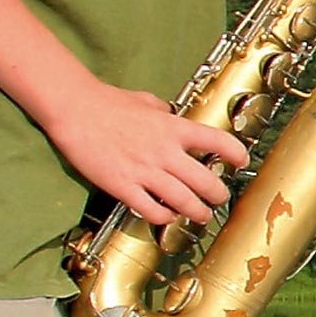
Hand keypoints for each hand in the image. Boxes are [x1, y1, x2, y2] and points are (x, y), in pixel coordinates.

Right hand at [43, 78, 249, 224]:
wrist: (75, 110)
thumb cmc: (107, 102)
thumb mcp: (145, 100)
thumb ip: (163, 111)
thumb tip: (172, 114)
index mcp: (173, 128)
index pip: (218, 141)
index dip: (236, 154)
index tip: (240, 161)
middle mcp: (165, 152)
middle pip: (206, 182)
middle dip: (218, 195)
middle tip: (219, 198)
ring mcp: (145, 171)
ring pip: (185, 202)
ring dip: (197, 212)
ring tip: (201, 215)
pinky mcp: (124, 187)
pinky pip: (152, 210)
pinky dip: (164, 217)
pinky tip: (166, 215)